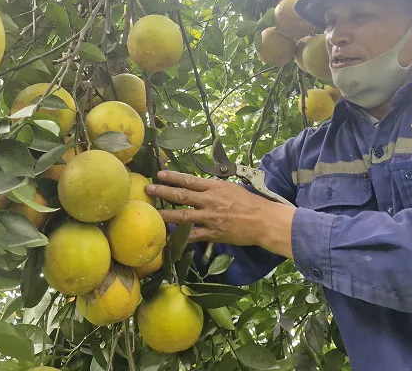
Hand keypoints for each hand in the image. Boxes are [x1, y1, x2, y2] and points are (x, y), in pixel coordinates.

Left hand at [146, 170, 294, 257]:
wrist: (263, 220)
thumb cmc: (250, 202)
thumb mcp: (231, 188)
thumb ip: (214, 188)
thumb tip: (200, 186)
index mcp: (214, 187)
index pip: (189, 180)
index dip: (173, 177)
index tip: (159, 174)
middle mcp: (209, 201)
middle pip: (181, 195)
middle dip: (163, 192)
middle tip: (147, 189)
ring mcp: (210, 218)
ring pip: (183, 216)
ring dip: (165, 214)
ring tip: (152, 212)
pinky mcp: (213, 233)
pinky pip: (192, 236)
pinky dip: (180, 237)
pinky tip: (168, 237)